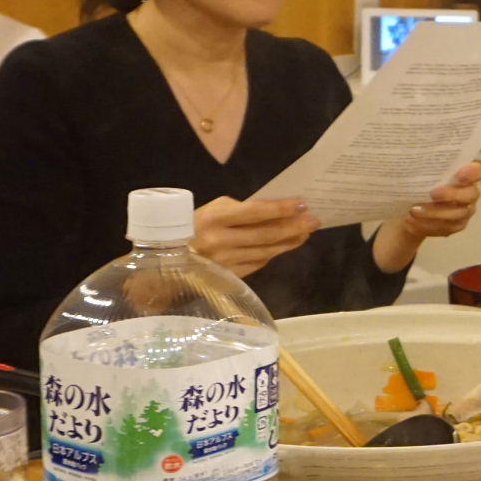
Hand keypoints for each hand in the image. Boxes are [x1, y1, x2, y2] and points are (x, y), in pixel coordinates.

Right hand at [192, 197, 319, 278]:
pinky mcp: (228, 277)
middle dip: (294, 227)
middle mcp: (220, 241)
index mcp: (214, 218)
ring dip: (289, 242)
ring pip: (266, 251)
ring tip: (305, 232)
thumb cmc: (193, 227)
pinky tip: (285, 246)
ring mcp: (225, 262)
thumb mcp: (213, 211)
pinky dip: (273, 253)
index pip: (255, 212)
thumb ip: (240, 211)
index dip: (281, 208)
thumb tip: (276, 211)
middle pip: (266, 234)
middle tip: (314, 220)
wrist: (166, 260)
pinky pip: (257, 263)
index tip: (302, 203)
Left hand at [374, 163, 480, 272]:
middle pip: (471, 194)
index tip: (458, 175)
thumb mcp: (420, 173)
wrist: (411, 205)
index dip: (472, 173)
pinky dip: (428, 224)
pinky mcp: (456, 225)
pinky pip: (446, 228)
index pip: (477, 172)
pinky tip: (413, 221)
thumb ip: (424, 168)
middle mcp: (469, 193)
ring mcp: (465, 211)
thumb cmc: (419, 183)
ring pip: (458, 214)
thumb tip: (413, 162)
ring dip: (435, 212)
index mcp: (465, 175)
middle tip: (432, 193)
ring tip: (414, 210)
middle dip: (452, 194)